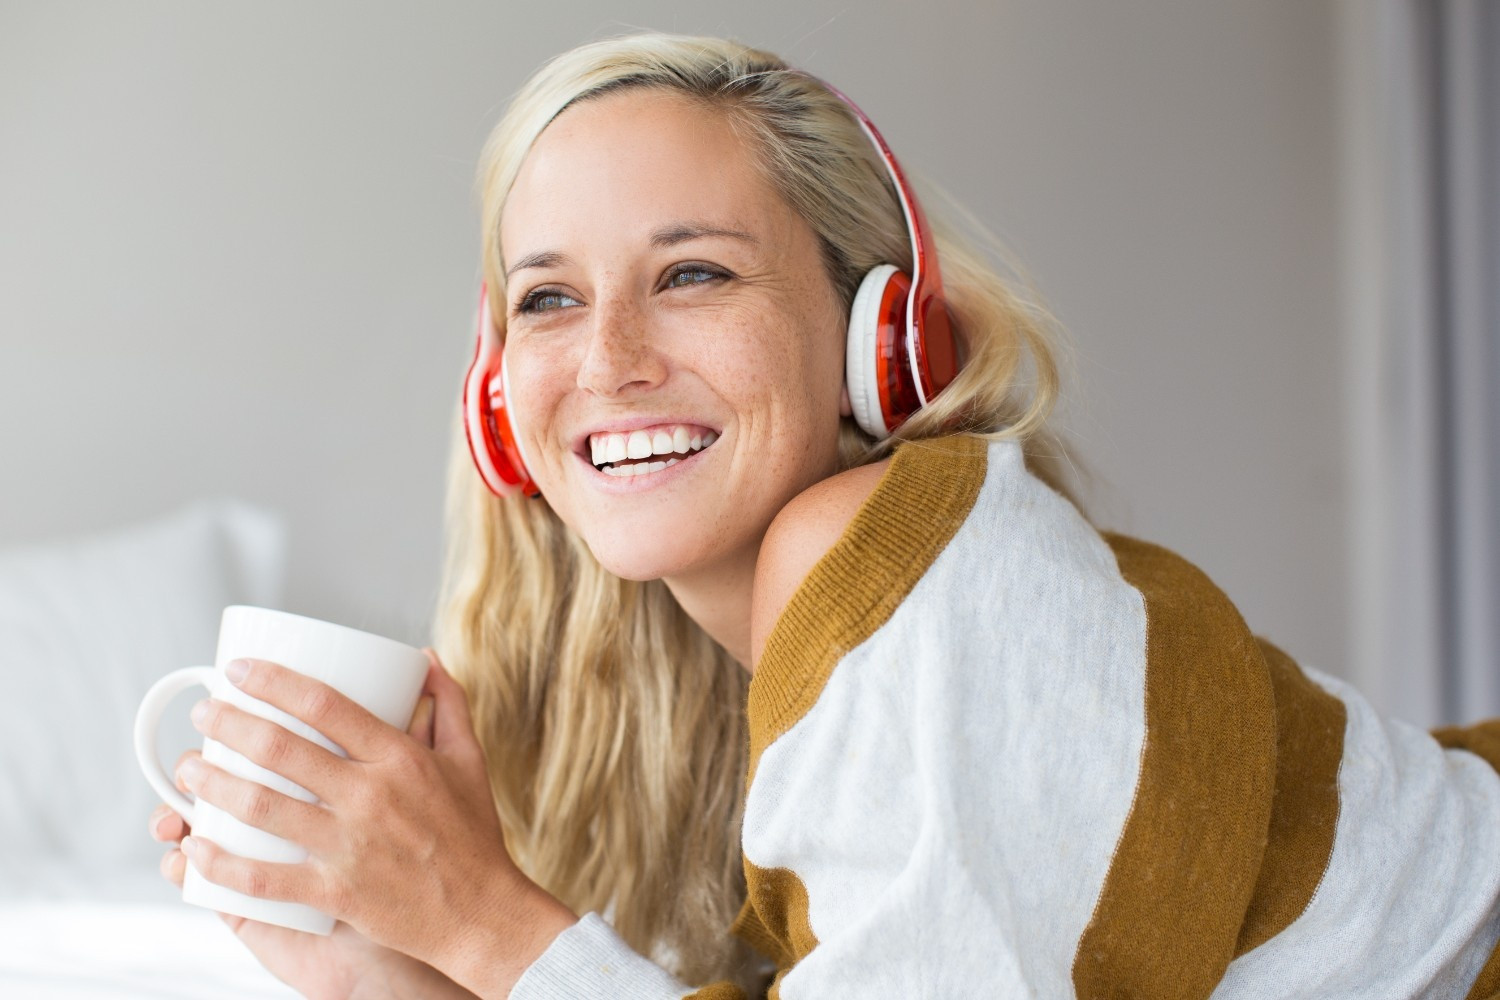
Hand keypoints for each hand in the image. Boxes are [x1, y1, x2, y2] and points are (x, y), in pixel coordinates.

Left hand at [152, 695, 476, 999]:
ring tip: (188, 770)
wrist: (481, 914)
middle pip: (281, 749)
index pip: (326, 704)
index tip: (238, 669)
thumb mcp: (469, 760)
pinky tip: (195, 847)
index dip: (274, 681)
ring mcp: (350, 846)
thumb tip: (424, 658)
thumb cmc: (472, 836)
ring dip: (213, 784)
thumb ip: (448, 703)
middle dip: (229, 724)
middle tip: (204, 713)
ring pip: (263, 807)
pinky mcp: (336, 893)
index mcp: (400, 758)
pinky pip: (264, 878)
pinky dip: (221, 863)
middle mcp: (371, 797)